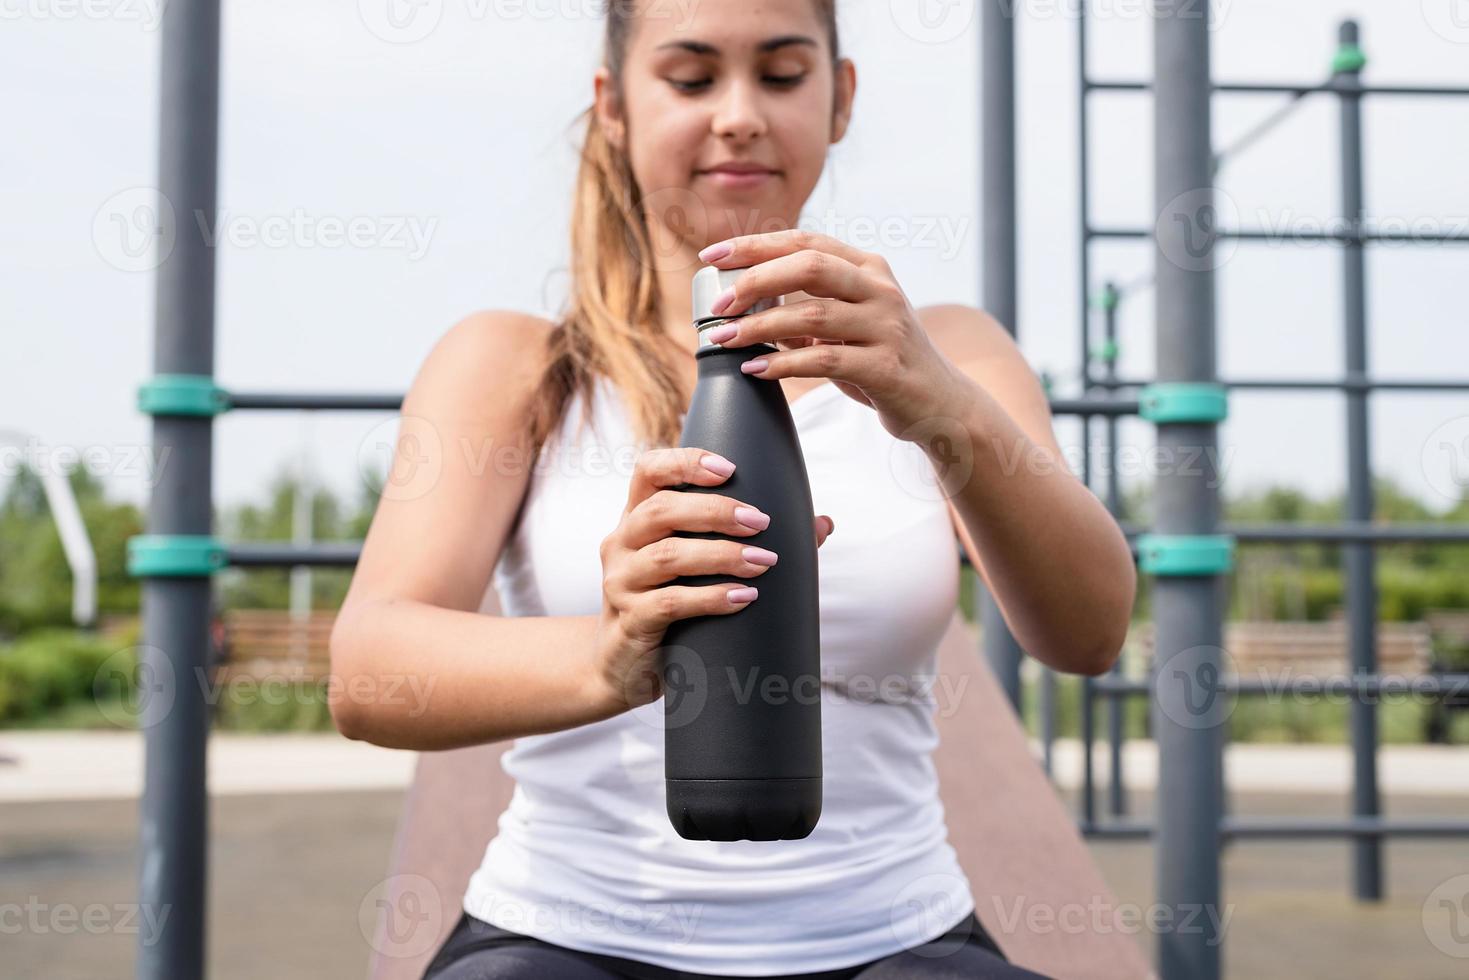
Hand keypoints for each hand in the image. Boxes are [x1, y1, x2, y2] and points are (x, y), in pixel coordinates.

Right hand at [591, 447, 833, 711]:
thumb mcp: (697, 568)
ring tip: (763, 561)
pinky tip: (743, 597)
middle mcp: (622, 542)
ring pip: (667, 556)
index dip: (686, 462)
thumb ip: (752, 540)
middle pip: (661, 509)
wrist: (620, 667)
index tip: (730, 468)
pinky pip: (669, 603)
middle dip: (716, 511)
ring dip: (721, 554)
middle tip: (761, 522)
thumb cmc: (667, 605)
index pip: (648, 470)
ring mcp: (620, 582)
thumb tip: (821, 524)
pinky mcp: (630, 621)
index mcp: (636, 517)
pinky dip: (710, 598)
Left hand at [697, 229, 970, 442]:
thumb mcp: (847, 322)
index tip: (711, 255)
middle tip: (718, 305)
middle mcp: (880, 289)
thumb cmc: (881, 359)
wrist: (940, 403)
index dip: (755, 245)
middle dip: (755, 281)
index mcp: (868, 267)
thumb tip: (742, 299)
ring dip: (760, 327)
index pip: (805, 241)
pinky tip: (755, 369)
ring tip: (724, 340)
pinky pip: (825, 360)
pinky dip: (784, 364)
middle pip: (809, 266)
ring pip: (812, 314)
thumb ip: (807, 303)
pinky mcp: (886, 367)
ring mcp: (887, 326)